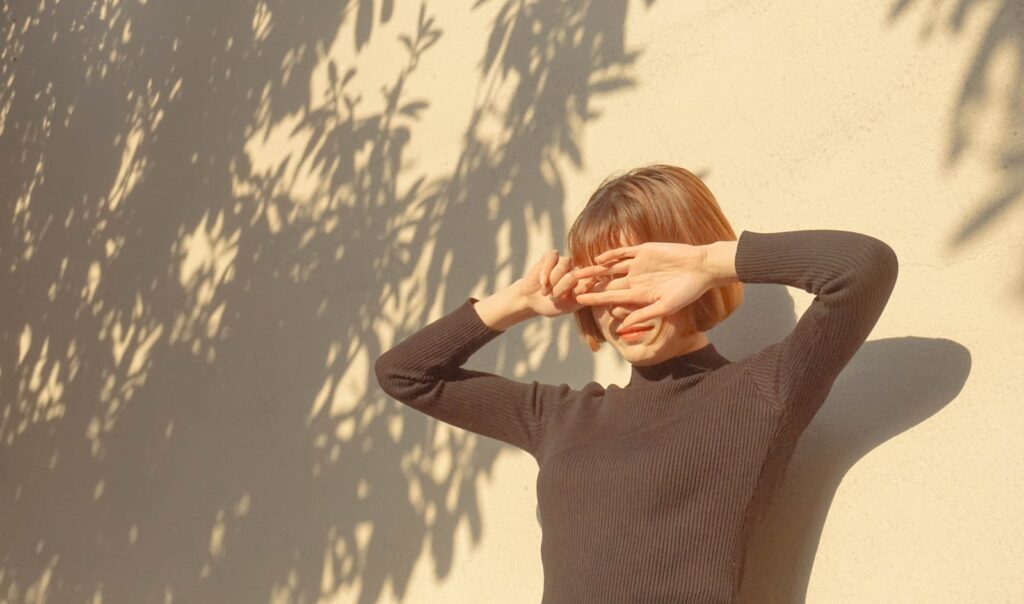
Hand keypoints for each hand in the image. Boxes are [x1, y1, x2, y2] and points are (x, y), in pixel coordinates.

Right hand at [514, 250, 594, 317]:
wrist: (531, 302)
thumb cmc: (552, 306)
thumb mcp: (568, 306)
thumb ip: (581, 294)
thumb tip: (592, 280)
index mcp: (585, 282)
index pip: (590, 280)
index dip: (578, 290)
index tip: (569, 299)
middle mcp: (577, 269)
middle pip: (574, 275)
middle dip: (561, 288)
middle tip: (552, 299)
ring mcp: (564, 261)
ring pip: (563, 266)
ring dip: (552, 281)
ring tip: (545, 292)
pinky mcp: (551, 255)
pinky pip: (551, 258)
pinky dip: (545, 272)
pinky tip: (542, 282)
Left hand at [573, 242, 711, 329]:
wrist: (702, 267)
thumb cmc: (687, 291)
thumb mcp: (665, 307)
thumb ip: (642, 315)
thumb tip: (622, 327)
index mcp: (639, 294)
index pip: (612, 296)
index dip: (595, 298)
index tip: (579, 301)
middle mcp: (636, 279)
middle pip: (607, 282)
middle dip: (590, 284)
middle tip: (570, 286)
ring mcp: (638, 264)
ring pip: (611, 267)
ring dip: (595, 269)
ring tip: (578, 271)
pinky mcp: (644, 250)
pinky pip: (623, 253)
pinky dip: (611, 254)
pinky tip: (598, 258)